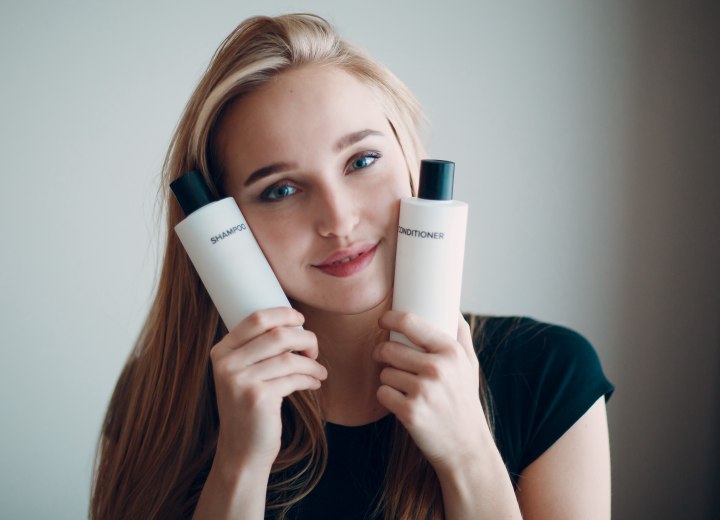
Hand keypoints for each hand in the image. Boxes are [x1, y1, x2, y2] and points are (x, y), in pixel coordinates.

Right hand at [210, 307, 326, 475]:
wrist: (242, 450)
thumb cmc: (250, 406)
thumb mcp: (245, 373)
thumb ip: (259, 349)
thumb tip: (295, 322)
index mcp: (222, 351)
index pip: (257, 318)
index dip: (284, 314)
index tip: (301, 320)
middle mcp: (226, 363)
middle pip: (278, 335)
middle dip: (305, 338)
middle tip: (314, 350)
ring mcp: (240, 381)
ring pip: (289, 358)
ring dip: (312, 363)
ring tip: (320, 371)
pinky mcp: (258, 397)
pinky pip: (294, 378)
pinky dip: (310, 378)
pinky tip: (315, 382)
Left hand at [374, 311, 490, 472]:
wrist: (466, 447)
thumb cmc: (464, 401)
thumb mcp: (470, 365)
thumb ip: (461, 334)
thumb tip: (452, 305)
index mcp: (451, 351)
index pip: (410, 322)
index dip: (390, 318)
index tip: (383, 320)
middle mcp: (438, 368)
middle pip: (389, 348)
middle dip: (383, 354)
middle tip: (389, 361)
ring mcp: (424, 391)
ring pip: (384, 372)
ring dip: (388, 379)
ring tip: (406, 389)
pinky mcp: (410, 412)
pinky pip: (382, 393)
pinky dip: (387, 398)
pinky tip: (403, 404)